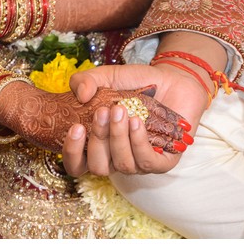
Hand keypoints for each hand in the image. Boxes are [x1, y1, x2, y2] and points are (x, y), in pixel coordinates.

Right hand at [62, 63, 208, 175]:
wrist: (171, 79)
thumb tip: (81, 95)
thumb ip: (85, 80)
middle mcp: (116, 158)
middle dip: (98, 139)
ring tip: (122, 110)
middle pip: (98, 167)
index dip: (72, 152)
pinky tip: (137, 122)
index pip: (77, 164)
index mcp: (98, 145)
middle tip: (103, 111)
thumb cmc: (136, 83)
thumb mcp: (106, 77)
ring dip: (119, 138)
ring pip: (123, 165)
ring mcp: (139, 162)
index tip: (76, 127)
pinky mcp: (163, 162)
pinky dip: (139, 143)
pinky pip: (147, 162)